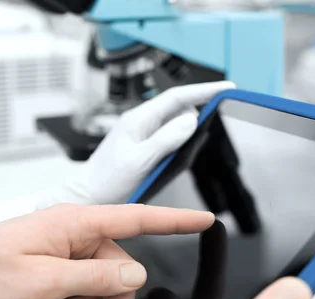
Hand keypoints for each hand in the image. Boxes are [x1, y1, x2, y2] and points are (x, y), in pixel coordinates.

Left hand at [0, 205, 213, 298]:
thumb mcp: (42, 283)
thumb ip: (94, 278)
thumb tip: (137, 275)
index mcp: (74, 224)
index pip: (135, 218)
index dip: (174, 220)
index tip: (206, 219)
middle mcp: (73, 236)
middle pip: (118, 274)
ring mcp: (63, 255)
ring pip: (96, 291)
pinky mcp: (53, 271)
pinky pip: (74, 297)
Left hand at [39, 81, 234, 207]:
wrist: (87, 196)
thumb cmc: (105, 181)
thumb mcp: (139, 161)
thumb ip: (165, 140)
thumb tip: (191, 120)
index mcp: (138, 120)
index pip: (177, 97)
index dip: (204, 90)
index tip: (227, 87)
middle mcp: (140, 123)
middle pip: (178, 108)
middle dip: (200, 110)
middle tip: (217, 116)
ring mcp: (141, 135)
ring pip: (174, 124)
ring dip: (188, 129)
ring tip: (194, 140)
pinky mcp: (143, 147)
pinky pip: (167, 138)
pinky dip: (178, 143)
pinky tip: (177, 155)